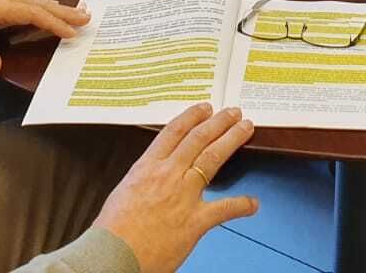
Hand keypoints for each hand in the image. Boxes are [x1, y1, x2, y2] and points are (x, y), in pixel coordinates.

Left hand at [0, 0, 89, 75]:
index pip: (30, 13)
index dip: (53, 22)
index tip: (72, 31)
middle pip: (36, 3)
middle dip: (62, 11)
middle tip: (87, 17)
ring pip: (31, 2)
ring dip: (54, 8)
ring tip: (76, 13)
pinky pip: (22, 4)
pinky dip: (39, 8)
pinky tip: (46, 13)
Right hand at [94, 103, 258, 272]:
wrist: (112, 256)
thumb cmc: (112, 231)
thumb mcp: (123, 192)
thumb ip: (144, 180)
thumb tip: (153, 175)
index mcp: (147, 168)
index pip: (174, 132)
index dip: (192, 116)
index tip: (204, 108)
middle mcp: (167, 175)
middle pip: (198, 138)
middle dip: (219, 122)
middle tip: (233, 112)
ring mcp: (183, 196)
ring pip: (212, 158)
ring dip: (231, 140)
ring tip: (245, 128)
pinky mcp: (194, 221)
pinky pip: (224, 208)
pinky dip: (241, 205)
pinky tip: (253, 203)